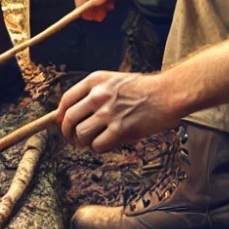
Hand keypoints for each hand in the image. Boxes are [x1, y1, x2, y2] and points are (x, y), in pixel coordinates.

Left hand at [57, 70, 184, 151]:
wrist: (168, 93)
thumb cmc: (143, 88)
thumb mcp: (114, 80)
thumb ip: (94, 92)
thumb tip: (75, 111)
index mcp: (94, 81)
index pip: (66, 100)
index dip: (60, 115)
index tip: (62, 123)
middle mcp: (98, 95)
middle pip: (68, 119)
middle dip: (67, 133)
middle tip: (73, 139)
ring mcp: (108, 113)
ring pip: (80, 134)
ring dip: (83, 142)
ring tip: (90, 142)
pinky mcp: (120, 129)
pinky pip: (98, 146)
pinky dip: (99, 148)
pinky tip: (107, 143)